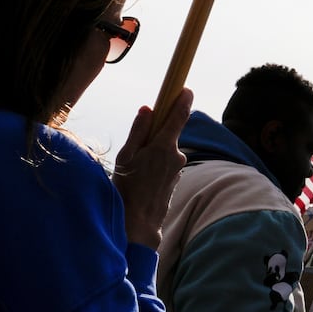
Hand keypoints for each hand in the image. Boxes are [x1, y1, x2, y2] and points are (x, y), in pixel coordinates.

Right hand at [113, 88, 192, 247]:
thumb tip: (148, 110)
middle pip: (169, 134)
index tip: (185, 88)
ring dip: (154, 153)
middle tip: (136, 147)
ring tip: (135, 170)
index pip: (179, 116)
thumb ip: (139, 131)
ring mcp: (178, 169)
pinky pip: (166, 164)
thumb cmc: (128, 189)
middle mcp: (177, 156)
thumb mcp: (127, 156)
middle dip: (155, 134)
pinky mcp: (176, 179)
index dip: (183, 99)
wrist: (139, 223)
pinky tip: (143, 179)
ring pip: (166, 151)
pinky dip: (156, 165)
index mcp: (164, 147)